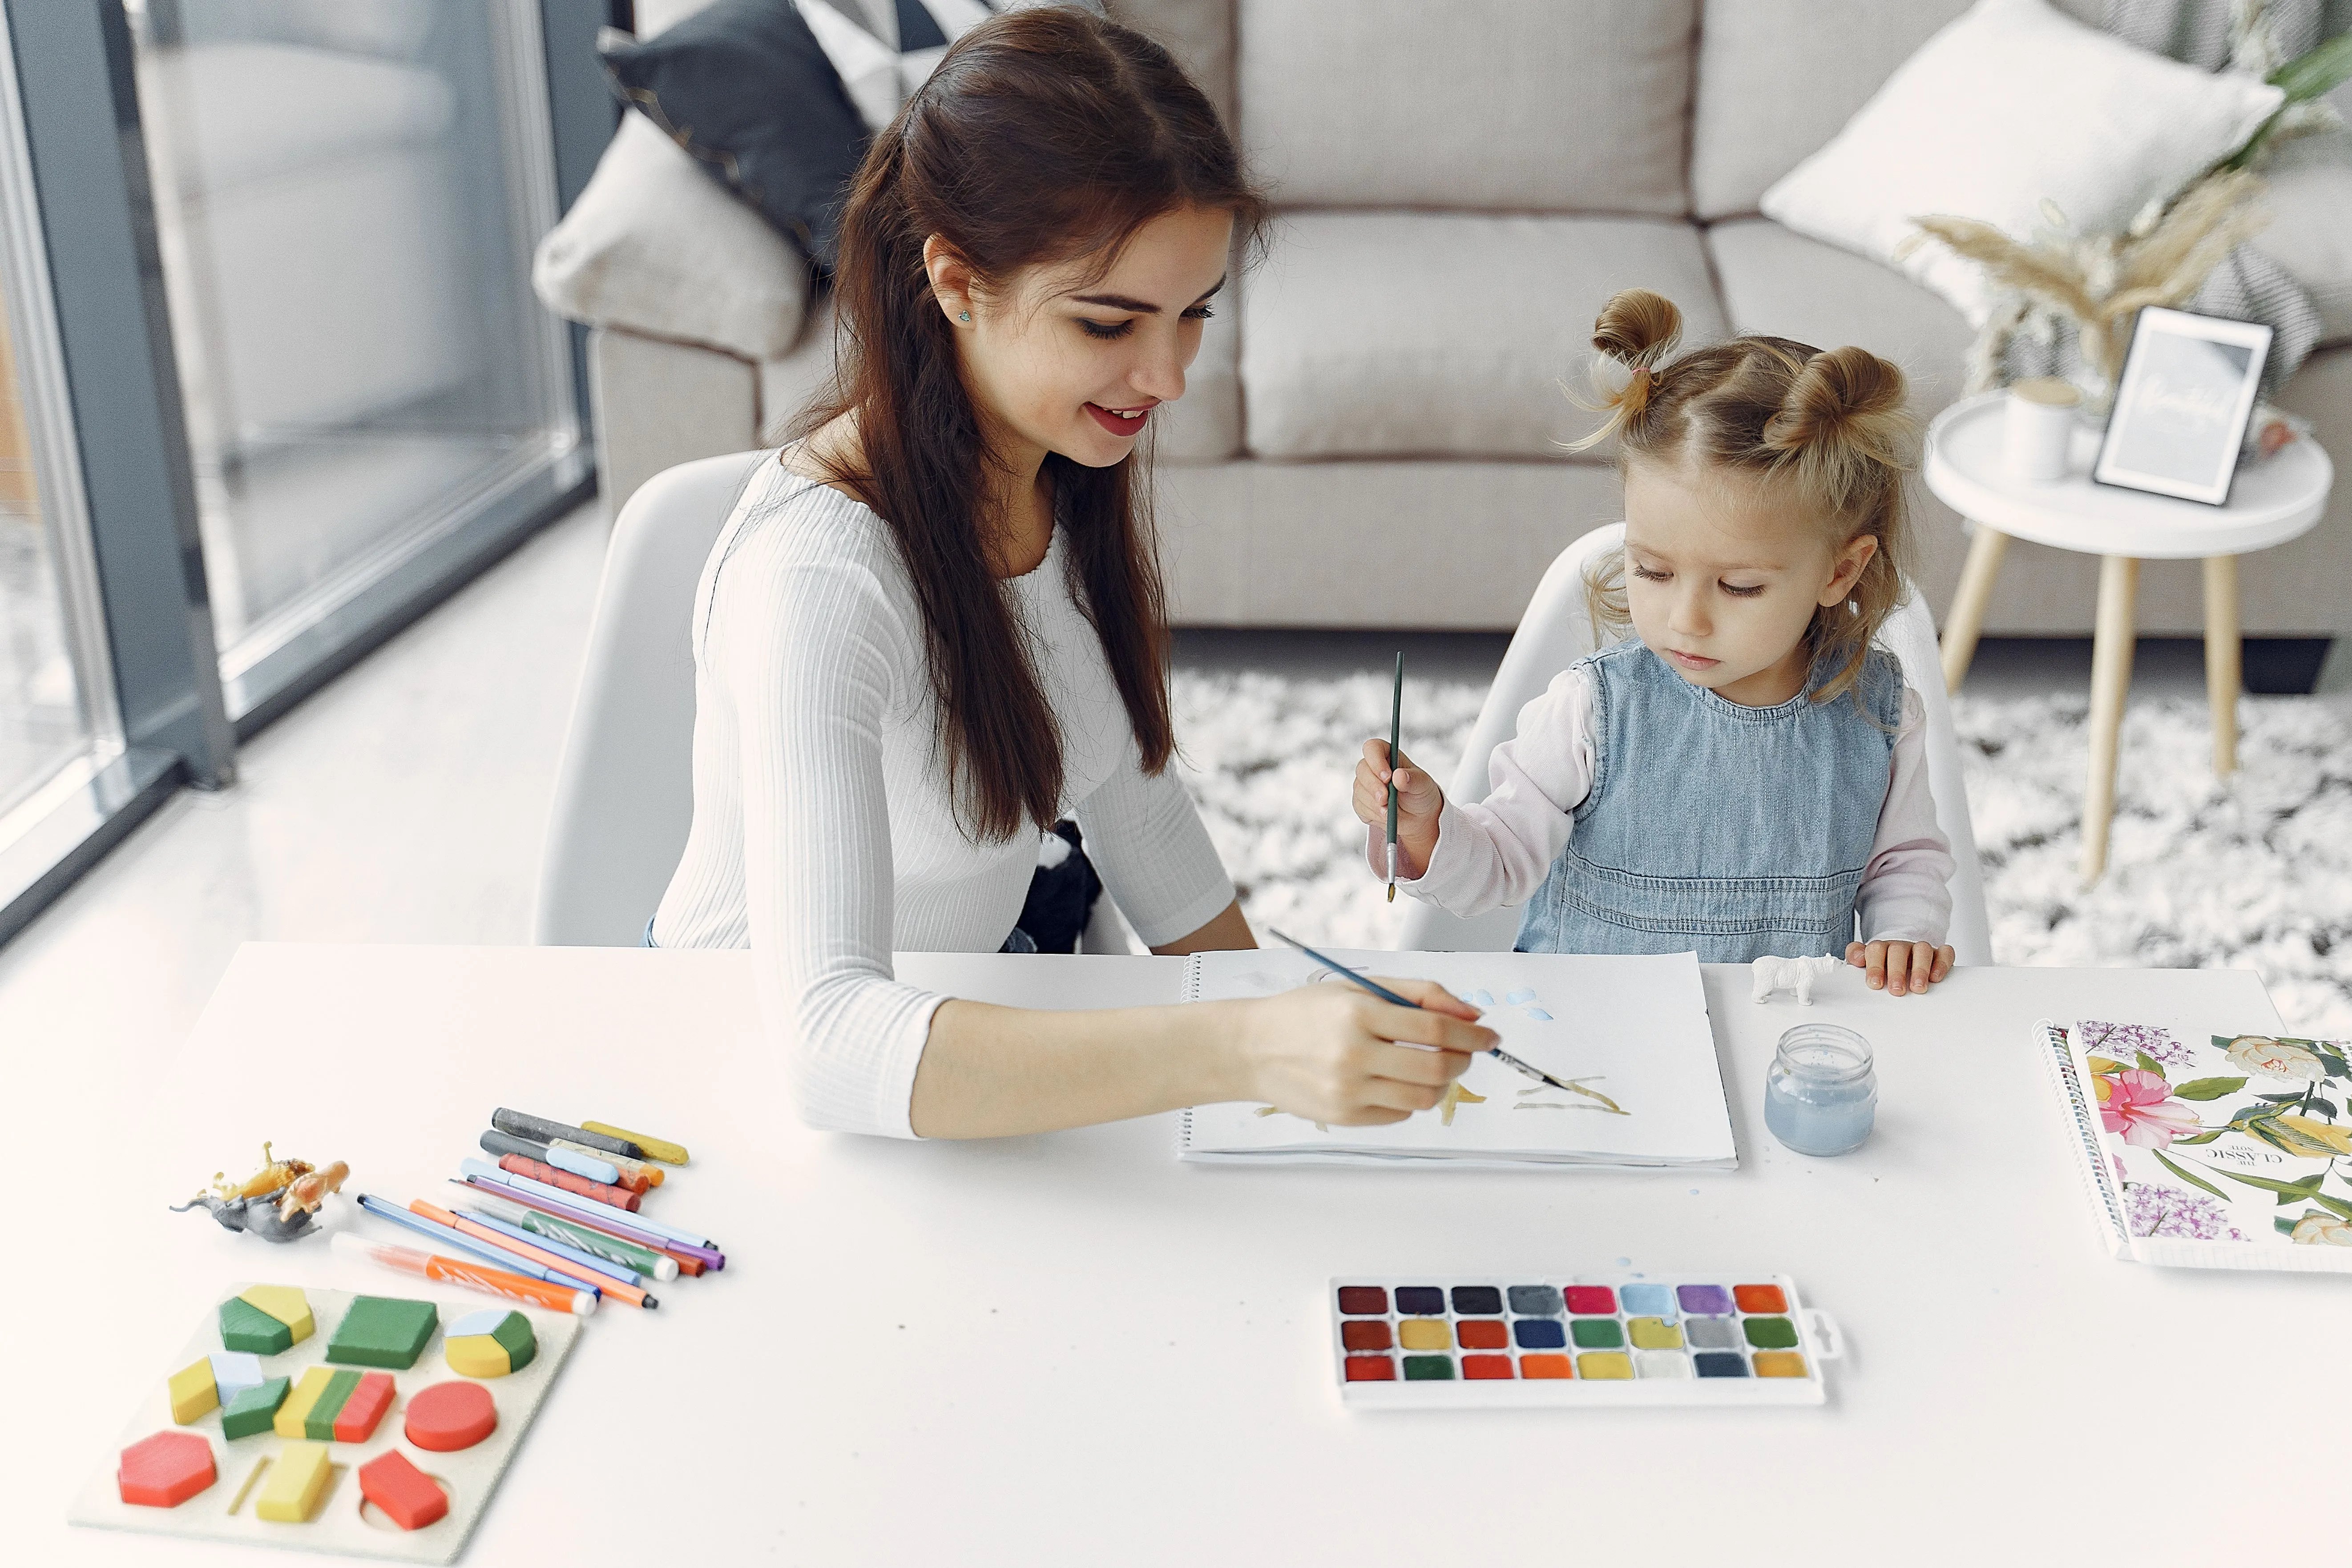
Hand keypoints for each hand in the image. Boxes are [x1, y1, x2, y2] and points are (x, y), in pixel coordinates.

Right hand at [1225, 978, 1496, 1125]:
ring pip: (1424, 1096)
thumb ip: (1418, 994)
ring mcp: (1348, 1091)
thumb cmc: (1307, 1012)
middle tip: (1467, 1051)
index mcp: (1358, 1014)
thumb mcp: (1358, 988)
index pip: (1435, 1027)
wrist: (1251, 1049)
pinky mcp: (1344, 1117)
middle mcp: (1353, 1054)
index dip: (1472, 1033)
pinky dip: (1411, 1097)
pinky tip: (1396, 1079)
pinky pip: (1400, 1112)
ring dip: (1442, 1082)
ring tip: (1433, 1065)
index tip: (1491, 1035)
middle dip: (1464, 1059)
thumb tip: (1472, 1014)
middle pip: (1436, 1066)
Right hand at [1353, 740, 1444, 877]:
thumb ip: (1412, 779)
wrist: (1417, 817)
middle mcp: (1373, 767)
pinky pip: (1359, 806)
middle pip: (1362, 770)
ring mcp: (1364, 785)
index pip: (1372, 748)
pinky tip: (1385, 815)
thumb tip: (1398, 776)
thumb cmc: (1421, 794)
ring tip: (1391, 811)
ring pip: (1359, 790)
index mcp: (1388, 755)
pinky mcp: (1360, 802)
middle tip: (1385, 800)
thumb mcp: (1423, 785)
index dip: (1376, 761)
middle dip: (1373, 787)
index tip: (1387, 777)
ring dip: (1375, 804)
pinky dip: (1373, 813)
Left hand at [1845, 940, 1954, 996]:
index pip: (1875, 950)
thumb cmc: (1883, 965)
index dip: (1875, 967)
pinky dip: (1942, 963)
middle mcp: (1901, 947)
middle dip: (1897, 971)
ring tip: (1918, 988)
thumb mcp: (1866, 963)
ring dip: (1920, 969)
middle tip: (1896, 990)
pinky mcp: (1939, 954)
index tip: (1875, 984)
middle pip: (1898, 951)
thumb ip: (1856, 957)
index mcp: (1881, 948)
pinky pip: (1944, 953)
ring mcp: (1920, 949)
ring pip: (1922, 950)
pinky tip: (1936, 977)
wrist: (1902, 956)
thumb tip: (1856, 958)